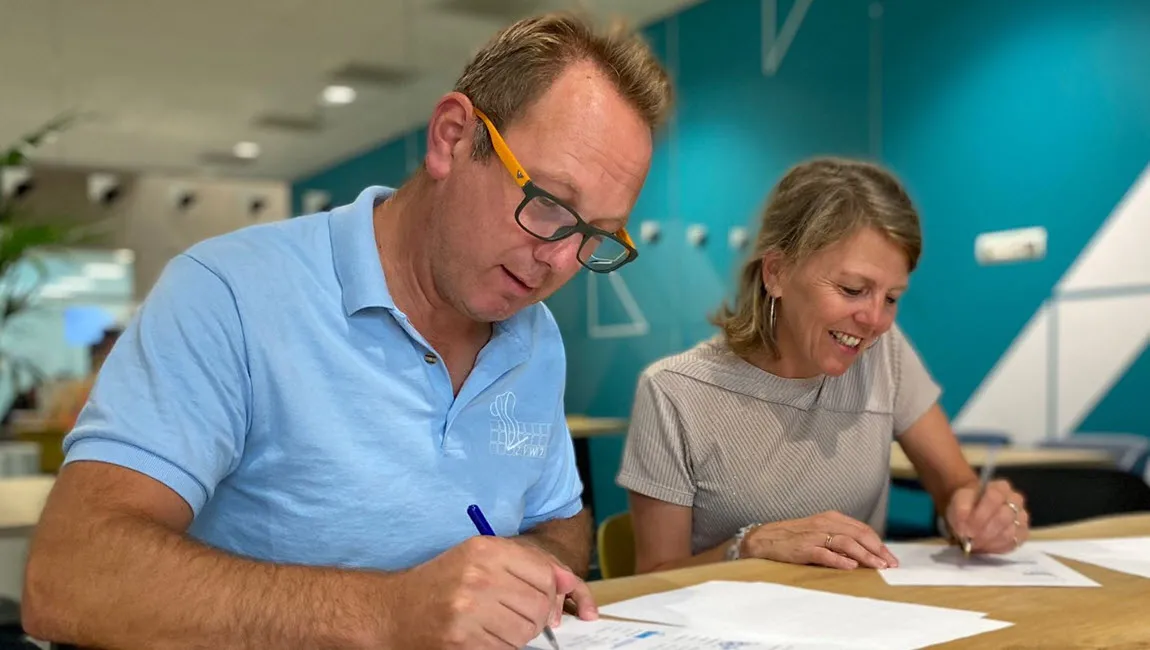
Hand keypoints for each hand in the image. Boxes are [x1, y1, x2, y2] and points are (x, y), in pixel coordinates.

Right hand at [389, 535, 586, 648]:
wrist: (393, 610)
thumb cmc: (442, 582)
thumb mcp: (481, 558)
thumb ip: (529, 563)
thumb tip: (571, 582)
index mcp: (486, 550)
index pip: (545, 574)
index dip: (550, 592)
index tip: (542, 599)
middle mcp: (479, 576)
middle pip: (540, 605)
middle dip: (535, 616)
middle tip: (512, 614)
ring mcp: (469, 610)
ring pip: (526, 631)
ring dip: (519, 634)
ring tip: (495, 625)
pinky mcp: (462, 640)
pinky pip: (507, 649)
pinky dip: (502, 647)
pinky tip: (483, 636)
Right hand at [739, 511, 899, 569]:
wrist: (763, 539)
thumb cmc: (793, 538)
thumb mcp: (818, 531)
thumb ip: (838, 537)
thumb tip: (864, 552)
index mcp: (830, 518)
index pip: (862, 529)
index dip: (878, 543)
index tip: (890, 557)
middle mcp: (824, 524)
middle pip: (858, 534)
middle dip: (877, 550)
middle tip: (890, 564)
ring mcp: (814, 536)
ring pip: (846, 543)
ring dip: (865, 555)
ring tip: (878, 566)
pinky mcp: (803, 548)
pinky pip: (825, 553)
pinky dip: (840, 560)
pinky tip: (851, 567)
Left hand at [946, 479, 1029, 553]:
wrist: (974, 511)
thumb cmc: (968, 503)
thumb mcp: (959, 500)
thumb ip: (961, 510)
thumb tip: (964, 529)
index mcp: (1001, 487)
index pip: (994, 497)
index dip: (979, 515)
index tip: (965, 529)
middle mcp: (1016, 500)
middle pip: (1003, 517)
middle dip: (983, 531)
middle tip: (969, 540)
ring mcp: (1022, 517)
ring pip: (1008, 533)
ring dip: (988, 541)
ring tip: (975, 543)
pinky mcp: (1023, 534)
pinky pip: (1012, 543)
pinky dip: (996, 548)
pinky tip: (985, 546)